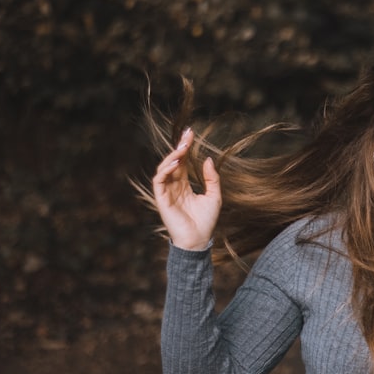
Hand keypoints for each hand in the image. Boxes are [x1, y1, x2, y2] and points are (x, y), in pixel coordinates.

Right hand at [152, 127, 221, 250]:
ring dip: (172, 157)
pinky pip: (159, 181)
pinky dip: (165, 170)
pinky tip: (175, 163)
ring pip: (164, 169)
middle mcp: (173, 187)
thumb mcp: (215, 196)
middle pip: (173, 162)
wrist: (199, 240)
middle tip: (187, 134)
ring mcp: (166, 192)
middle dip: (179, 147)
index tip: (191, 133)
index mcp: (184, 186)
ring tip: (182, 148)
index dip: (185, 148)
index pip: (182, 163)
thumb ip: (211, 178)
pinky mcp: (161, 199)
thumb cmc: (206, 221)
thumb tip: (207, 158)